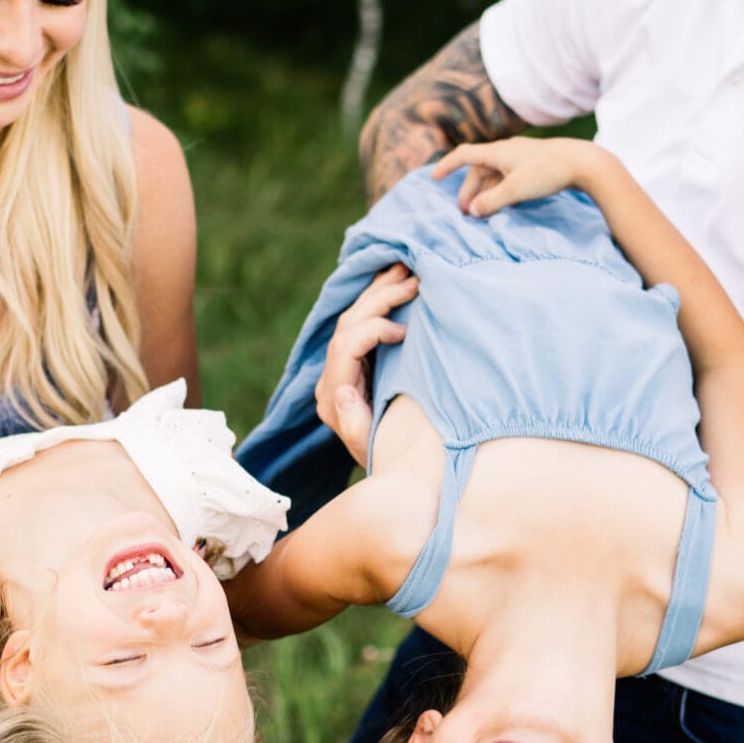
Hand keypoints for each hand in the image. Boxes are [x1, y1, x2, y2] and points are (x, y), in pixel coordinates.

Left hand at [315, 265, 417, 462]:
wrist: (396, 475)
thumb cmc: (393, 463)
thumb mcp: (375, 450)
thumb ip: (355, 424)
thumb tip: (340, 390)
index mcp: (334, 397)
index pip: (344, 347)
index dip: (372, 329)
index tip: (404, 331)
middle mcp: (332, 379)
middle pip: (347, 324)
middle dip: (378, 298)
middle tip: (411, 278)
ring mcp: (343, 368)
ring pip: (353, 316)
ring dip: (380, 290)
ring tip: (405, 266)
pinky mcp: (356, 363)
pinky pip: (363, 322)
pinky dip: (380, 299)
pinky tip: (396, 280)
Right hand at [431, 135, 593, 216]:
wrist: (584, 163)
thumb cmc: (548, 173)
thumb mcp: (515, 190)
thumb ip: (491, 201)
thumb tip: (472, 211)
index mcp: (498, 152)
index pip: (464, 155)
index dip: (447, 165)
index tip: (434, 177)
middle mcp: (507, 151)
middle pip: (479, 169)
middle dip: (469, 189)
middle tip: (465, 211)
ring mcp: (522, 157)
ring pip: (495, 174)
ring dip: (486, 192)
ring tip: (484, 211)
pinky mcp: (535, 165)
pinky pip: (509, 177)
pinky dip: (502, 190)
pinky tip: (508, 204)